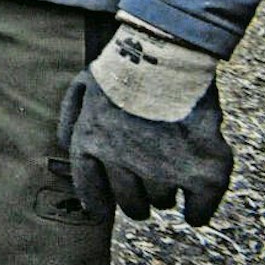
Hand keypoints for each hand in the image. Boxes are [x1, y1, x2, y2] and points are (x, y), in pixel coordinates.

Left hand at [57, 23, 233, 224]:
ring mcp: (161, 169)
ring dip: (167, 190)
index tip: (105, 209)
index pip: (89, 190)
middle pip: (130, 204)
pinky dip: (197, 210)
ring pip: (162, 201)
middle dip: (137, 198)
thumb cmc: (125, 65)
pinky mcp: (200, 173)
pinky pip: (197, 211)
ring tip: (172, 167)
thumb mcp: (83, 85)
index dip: (99, 203)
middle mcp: (121, 163)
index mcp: (90, 143)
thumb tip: (65, 146)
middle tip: (148, 184)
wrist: (167, 53)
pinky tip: (195, 206)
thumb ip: (69, 117)